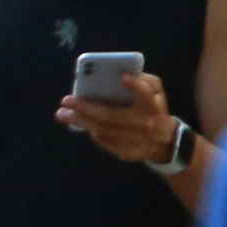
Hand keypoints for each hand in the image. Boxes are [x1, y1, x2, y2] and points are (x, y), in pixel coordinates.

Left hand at [59, 70, 179, 166]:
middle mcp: (144, 123)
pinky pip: (103, 140)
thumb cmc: (153, 107)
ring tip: (63, 113)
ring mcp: (135, 140)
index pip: (145, 94)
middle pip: (110, 116)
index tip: (122, 76)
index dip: (135, 85)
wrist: (164, 140)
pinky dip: (90, 130)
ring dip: (80, 121)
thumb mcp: (155, 91)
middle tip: (66, 100)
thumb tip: (119, 74)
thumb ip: (143, 81)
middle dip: (86, 107)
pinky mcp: (127, 151)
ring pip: (102, 131)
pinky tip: (78, 122)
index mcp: (152, 104)